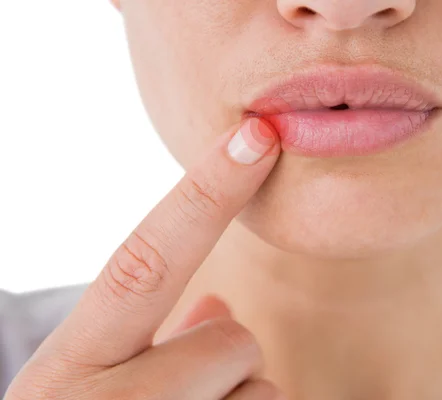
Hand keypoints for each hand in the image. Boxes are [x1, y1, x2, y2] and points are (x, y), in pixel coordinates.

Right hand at [5, 118, 284, 399]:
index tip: (256, 136)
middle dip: (225, 354)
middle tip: (183, 390)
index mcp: (68, 366)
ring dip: (236, 397)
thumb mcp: (90, 385)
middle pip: (233, 338)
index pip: (144, 262)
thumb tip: (221, 305)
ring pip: (262, 387)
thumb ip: (154, 337)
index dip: (205, 194)